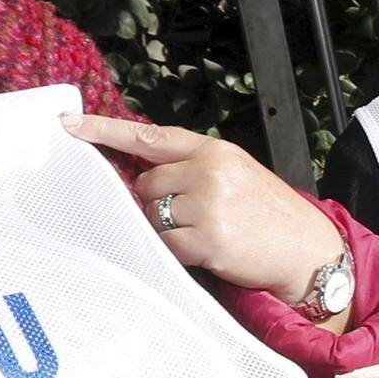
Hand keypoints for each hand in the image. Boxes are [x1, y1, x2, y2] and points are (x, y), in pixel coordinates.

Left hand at [70, 115, 331, 300]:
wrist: (309, 251)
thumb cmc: (271, 215)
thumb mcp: (238, 173)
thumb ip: (194, 166)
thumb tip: (143, 175)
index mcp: (215, 150)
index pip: (150, 135)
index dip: (105, 130)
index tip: (69, 125)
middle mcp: (209, 171)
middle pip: (146, 183)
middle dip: (159, 201)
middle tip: (194, 216)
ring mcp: (208, 204)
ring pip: (153, 214)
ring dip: (169, 229)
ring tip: (207, 233)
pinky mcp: (207, 239)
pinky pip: (165, 244)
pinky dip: (178, 252)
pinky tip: (206, 251)